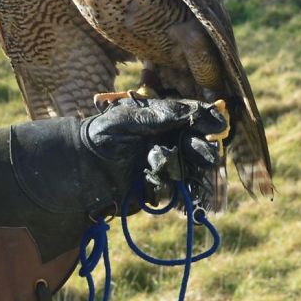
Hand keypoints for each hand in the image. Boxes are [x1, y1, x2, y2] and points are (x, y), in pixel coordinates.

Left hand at [84, 97, 225, 210]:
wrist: (81, 168)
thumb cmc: (101, 135)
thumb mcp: (126, 118)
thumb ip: (158, 115)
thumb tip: (192, 111)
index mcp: (161, 120)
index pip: (191, 117)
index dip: (207, 119)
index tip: (219, 124)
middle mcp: (167, 141)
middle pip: (197, 144)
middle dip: (203, 148)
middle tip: (208, 154)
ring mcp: (165, 166)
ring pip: (188, 169)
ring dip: (180, 168)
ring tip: (160, 165)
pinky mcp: (158, 188)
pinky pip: (171, 189)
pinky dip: (162, 185)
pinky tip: (145, 181)